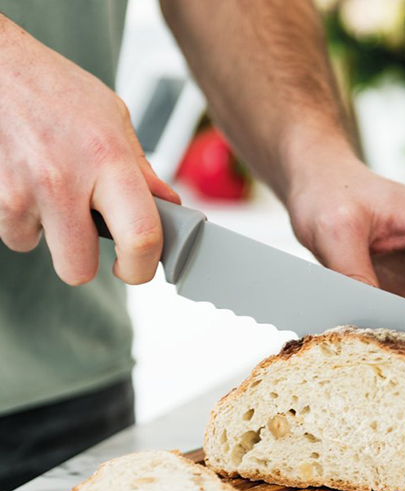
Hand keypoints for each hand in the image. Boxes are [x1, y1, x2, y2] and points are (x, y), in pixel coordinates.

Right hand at [0, 17, 178, 284]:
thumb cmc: (55, 89)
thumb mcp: (113, 119)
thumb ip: (141, 171)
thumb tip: (169, 209)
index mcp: (108, 160)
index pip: (140, 238)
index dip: (142, 267)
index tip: (138, 267)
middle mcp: (63, 179)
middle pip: (78, 269)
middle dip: (87, 262)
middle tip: (91, 238)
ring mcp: (21, 190)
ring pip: (41, 250)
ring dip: (50, 233)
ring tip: (53, 191)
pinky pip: (14, 231)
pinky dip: (23, 217)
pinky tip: (28, 182)